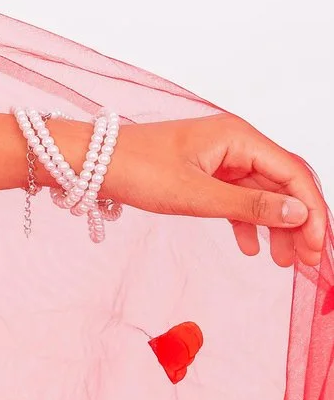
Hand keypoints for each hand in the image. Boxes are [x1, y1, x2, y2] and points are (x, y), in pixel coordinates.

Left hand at [100, 114, 326, 268]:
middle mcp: (235, 143)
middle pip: (282, 185)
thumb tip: (299, 214)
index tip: (318, 246)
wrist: (89, 163)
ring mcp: (220, 158)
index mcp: (238, 137)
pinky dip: (247, 223)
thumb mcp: (196, 194)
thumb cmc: (136, 169)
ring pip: (262, 195)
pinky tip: (251, 248)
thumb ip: (249, 206)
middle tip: (307, 260)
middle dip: (298, 223)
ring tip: (283, 262)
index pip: (293, 174)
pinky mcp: (204, 173)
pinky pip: (237, 198)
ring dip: (275, 227)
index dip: (311, 211)